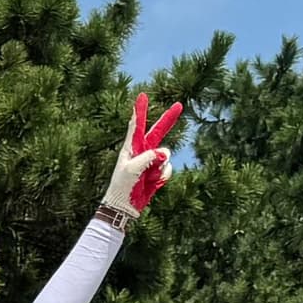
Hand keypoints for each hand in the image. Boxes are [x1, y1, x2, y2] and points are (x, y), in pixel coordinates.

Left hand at [98, 92, 184, 226]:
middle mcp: (143, 151)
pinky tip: (152, 184)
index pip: (137, 125)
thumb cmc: (122, 186)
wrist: (124, 207)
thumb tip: (165, 153)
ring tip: (146, 178)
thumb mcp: (133, 168)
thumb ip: (149, 156)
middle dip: (168, 119)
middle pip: (158, 131)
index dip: (140, 110)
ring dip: (158, 167)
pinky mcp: (158, 173)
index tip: (142, 96)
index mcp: (131, 147)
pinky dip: (162, 176)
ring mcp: (151, 162)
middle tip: (179, 105)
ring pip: (165, 156)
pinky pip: (167, 169)